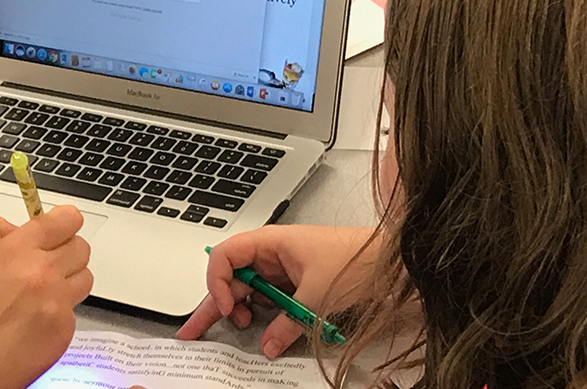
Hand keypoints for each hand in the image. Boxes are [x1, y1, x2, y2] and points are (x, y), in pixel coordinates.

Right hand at [175, 225, 377, 358]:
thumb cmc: (356, 258)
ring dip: (244, 311)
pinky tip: (267, 329)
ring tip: (246, 327)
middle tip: (195, 330)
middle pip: (231, 278)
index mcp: (269, 242)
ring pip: (249, 291)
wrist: (391, 261)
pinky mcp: (293, 283)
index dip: (218, 282)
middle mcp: (270, 253)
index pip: (224, 256)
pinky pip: (269, 300)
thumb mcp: (317, 295)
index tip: (229, 307)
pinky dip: (264, 315)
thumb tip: (268, 345)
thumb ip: (288, 323)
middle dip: (216, 303)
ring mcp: (281, 269)